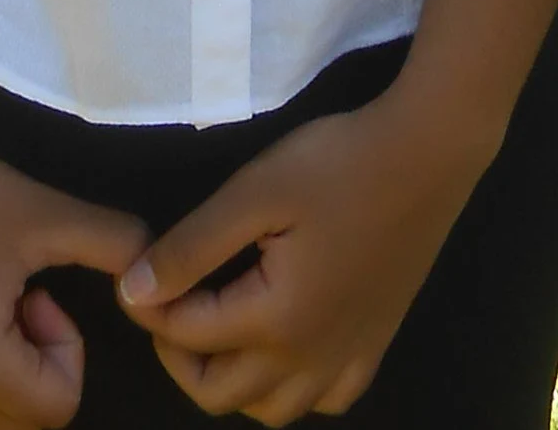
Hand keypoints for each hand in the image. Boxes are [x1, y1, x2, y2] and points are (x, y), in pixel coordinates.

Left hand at [114, 90, 481, 421]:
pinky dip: (295, 388)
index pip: (187, 334)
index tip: (130, 272)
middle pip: (219, 392)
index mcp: (276, 320)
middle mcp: (310, 357)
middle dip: (178, 354)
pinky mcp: (374, 343)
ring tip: (217, 323)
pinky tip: (287, 343)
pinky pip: (327, 399)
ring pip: (271, 409)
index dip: (148, 305)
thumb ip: (192, 247)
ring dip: (231, 380)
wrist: (427, 153)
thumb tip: (134, 291)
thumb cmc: (337, 163)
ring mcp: (347, 356)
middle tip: (169, 299)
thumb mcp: (254, 192)